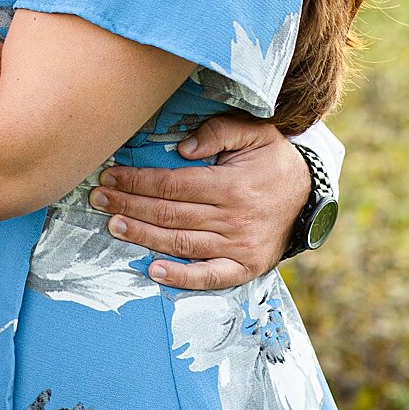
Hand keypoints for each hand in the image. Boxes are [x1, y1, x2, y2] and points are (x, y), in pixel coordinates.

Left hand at [89, 113, 311, 291]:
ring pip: (180, 243)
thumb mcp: (254, 132)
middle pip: (168, 214)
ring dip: (142, 236)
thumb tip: (182, 148)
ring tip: (112, 226)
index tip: (109, 176)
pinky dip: (181, 277)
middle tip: (98, 199)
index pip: (170, 185)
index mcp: (230, 185)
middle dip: (128, 206)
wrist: (310, 195)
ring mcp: (238, 246)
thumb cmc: (273, 160)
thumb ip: (218, 132)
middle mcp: (232, 218)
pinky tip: (153, 271)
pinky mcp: (245, 267)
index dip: (136, 181)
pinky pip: (209, 276)